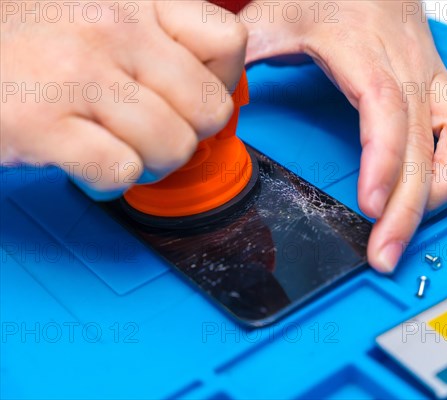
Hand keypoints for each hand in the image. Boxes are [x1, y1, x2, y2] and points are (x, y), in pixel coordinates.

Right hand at [1, 0, 246, 198]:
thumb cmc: (36, 47)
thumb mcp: (103, 16)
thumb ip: (162, 41)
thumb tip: (217, 91)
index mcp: (136, 0)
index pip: (228, 41)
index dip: (219, 82)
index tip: (188, 97)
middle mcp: (112, 28)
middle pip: (210, 110)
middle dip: (185, 136)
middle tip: (148, 132)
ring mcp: (77, 74)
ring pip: (173, 148)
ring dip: (147, 164)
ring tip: (112, 145)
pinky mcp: (42, 123)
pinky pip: (121, 173)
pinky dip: (106, 182)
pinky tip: (83, 161)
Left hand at [242, 0, 446, 272]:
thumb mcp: (275, 16)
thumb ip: (242, 54)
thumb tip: (218, 100)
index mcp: (366, 55)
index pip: (385, 108)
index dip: (384, 160)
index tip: (372, 206)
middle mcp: (409, 72)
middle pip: (425, 144)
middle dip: (409, 209)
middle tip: (385, 254)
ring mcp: (433, 83)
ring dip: (445, 190)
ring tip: (410, 227)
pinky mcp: (443, 93)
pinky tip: (438, 187)